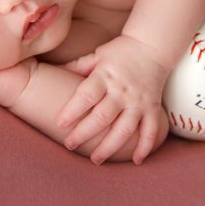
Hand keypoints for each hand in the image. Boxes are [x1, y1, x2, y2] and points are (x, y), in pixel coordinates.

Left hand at [56, 34, 170, 164]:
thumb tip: (52, 71)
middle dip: (84, 133)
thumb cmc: (121, 51)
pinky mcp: (152, 108)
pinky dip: (144, 147)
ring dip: (109, 147)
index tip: (59, 123)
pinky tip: (135, 161)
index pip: (87, 95)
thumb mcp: (97, 55)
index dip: (72, 110)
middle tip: (69, 145)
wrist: (153, 45)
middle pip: (102, 117)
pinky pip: (150, 130)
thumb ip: (77, 66)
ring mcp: (138, 102)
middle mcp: (122, 91)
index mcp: (105, 76)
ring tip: (95, 159)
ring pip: (124, 129)